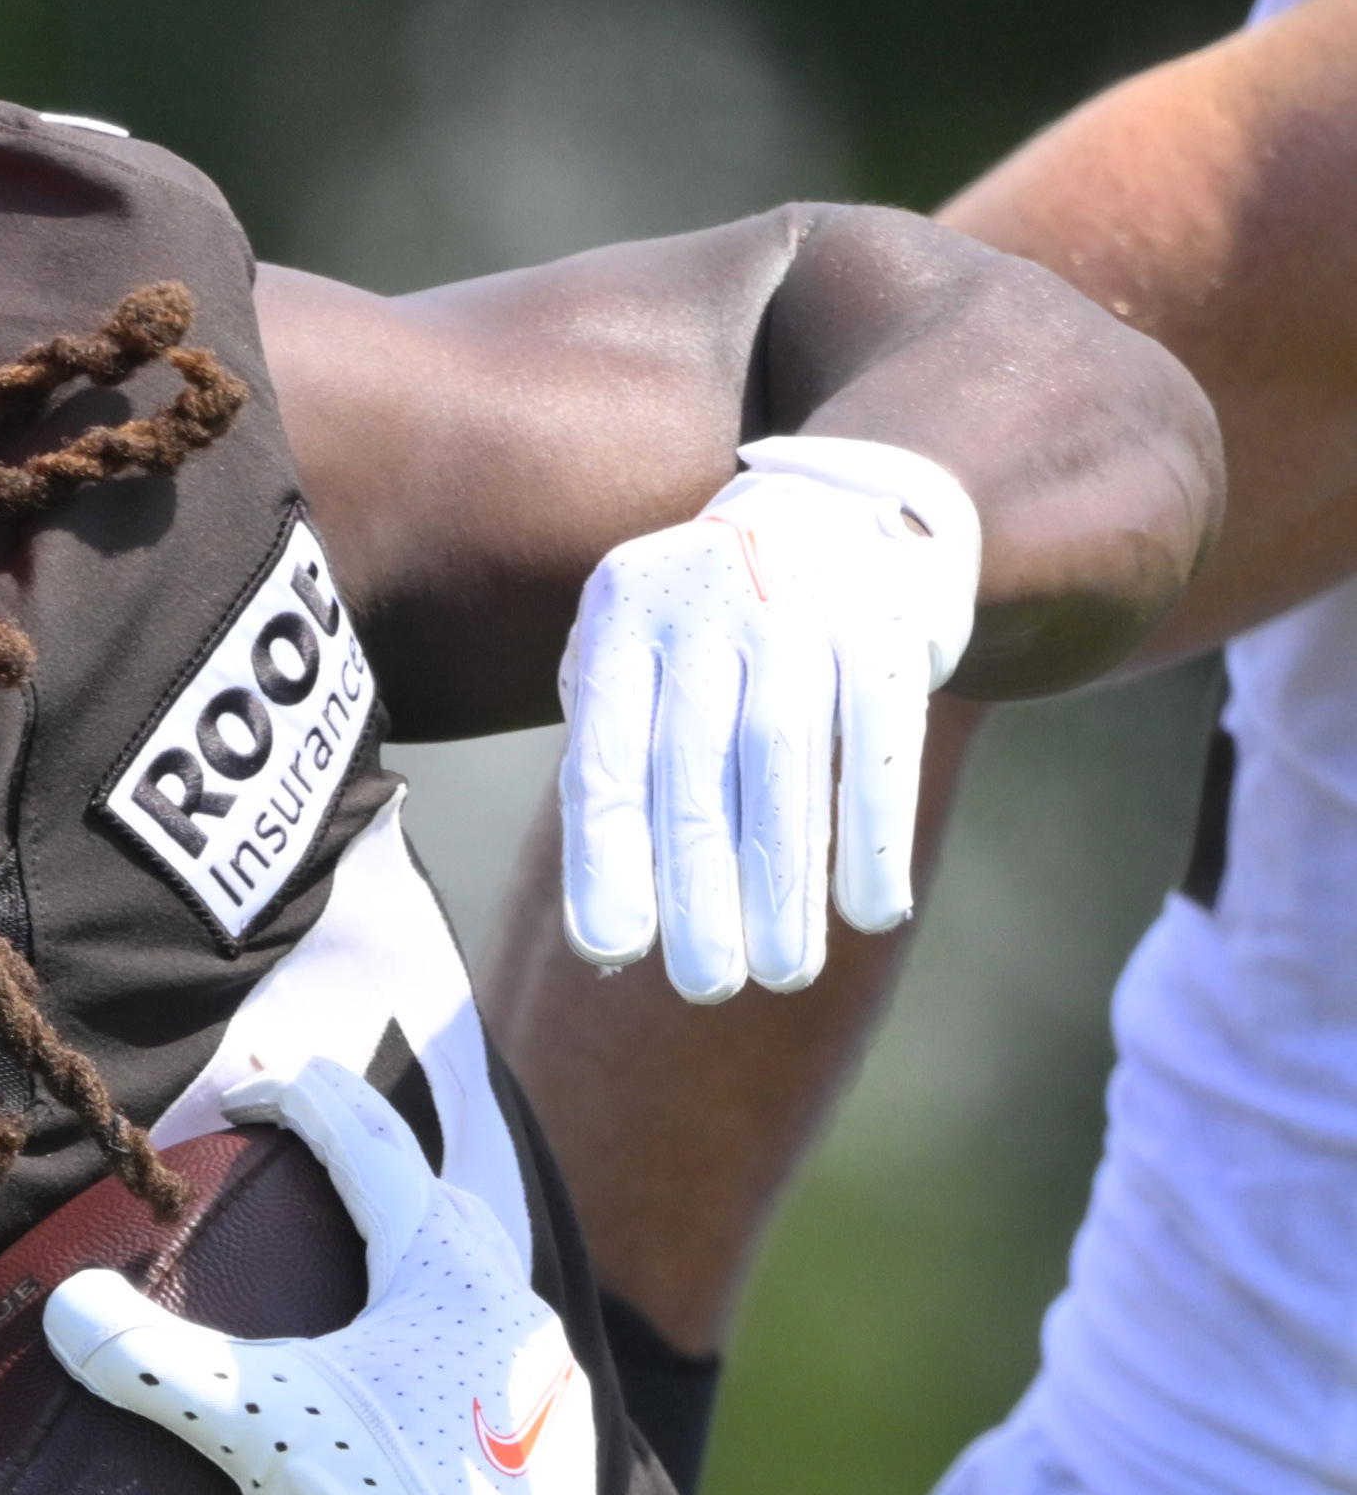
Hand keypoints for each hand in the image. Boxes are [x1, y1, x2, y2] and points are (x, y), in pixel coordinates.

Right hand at [43, 1060, 611, 1494]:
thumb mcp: (250, 1426)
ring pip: (484, 1266)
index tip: (248, 1086)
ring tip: (368, 1233)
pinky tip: (415, 1353)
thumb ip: (151, 1360)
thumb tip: (63, 1304)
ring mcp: (542, 1375)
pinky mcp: (552, 1436)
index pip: (372, 1145)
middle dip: (378, 1151)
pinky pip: (497, 1337)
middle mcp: (512, 1306)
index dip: (303, 1100)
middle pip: (446, 1188)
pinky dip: (448, 1313)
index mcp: (447, 1273)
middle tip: (313, 1135)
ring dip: (425, 1233)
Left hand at [553, 433, 978, 999]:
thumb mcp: (641, 655)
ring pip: (785, 760)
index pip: (607, 753)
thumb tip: (606, 933)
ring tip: (784, 973)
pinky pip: (881, 738)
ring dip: (784, 877)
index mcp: (626, 611)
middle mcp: (709, 599)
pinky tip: (870, 911)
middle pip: (696, 769)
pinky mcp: (889, 622)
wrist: (847, 508)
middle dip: (700, 887)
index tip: (611, 950)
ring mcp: (804, 603)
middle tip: (706, 986)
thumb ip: (614, 761)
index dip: (607, 857)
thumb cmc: (712, 624)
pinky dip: (874, 830)